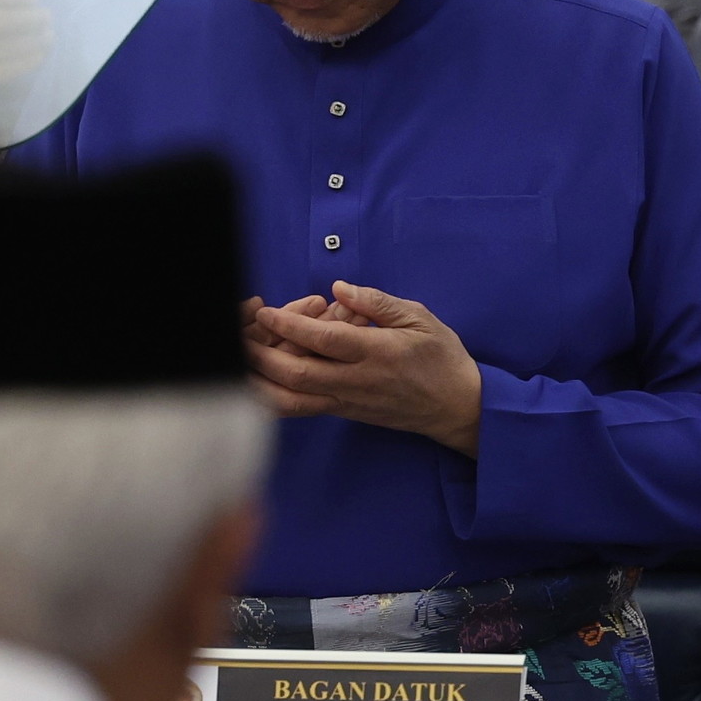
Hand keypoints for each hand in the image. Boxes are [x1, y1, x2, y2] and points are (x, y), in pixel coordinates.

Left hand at [241, 282, 485, 455]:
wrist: (457, 406)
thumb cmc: (442, 358)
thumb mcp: (420, 318)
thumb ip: (377, 303)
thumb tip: (339, 289)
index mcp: (379, 353)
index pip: (324, 340)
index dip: (289, 325)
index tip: (266, 311)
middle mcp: (358, 381)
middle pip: (296, 373)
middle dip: (261, 353)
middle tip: (243, 333)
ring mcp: (348, 401)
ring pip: (291, 398)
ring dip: (260, 380)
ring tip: (243, 359)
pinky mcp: (343, 412)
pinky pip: (299, 407)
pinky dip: (272, 395)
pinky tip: (257, 380)